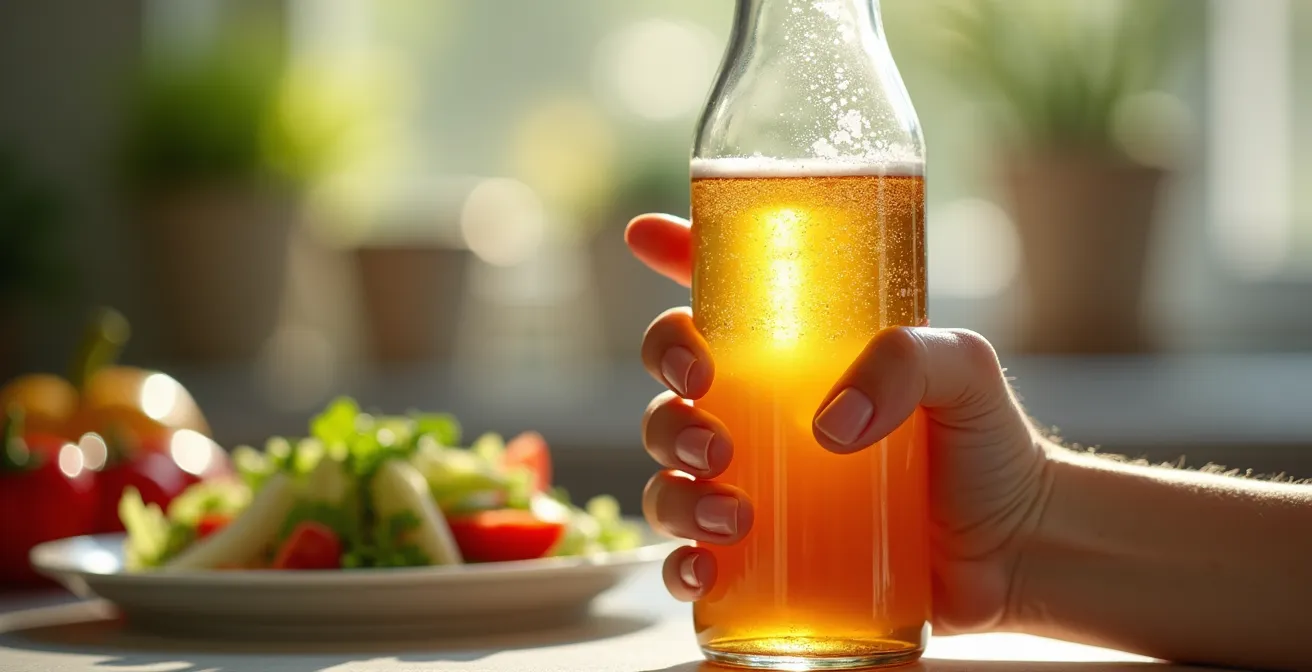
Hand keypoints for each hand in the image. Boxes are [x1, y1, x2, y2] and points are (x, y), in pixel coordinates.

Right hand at [627, 213, 1050, 634]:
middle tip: (715, 440)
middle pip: (668, 397)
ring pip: (669, 481)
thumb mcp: (961, 370)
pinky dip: (681, 568)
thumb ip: (903, 363)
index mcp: (797, 355)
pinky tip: (705, 572)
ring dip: (675, 497)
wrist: (1019, 545)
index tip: (645, 237)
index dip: (674, 256)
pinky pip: (691, 561)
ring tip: (732, 516)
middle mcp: (763, 416)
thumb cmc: (988, 441)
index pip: (718, 296)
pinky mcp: (767, 559)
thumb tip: (830, 424)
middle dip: (668, 412)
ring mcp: (760, 488)